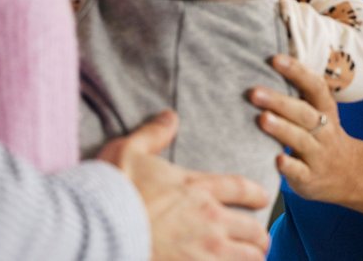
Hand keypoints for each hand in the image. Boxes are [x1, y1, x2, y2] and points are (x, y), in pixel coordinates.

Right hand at [97, 110, 269, 259]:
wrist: (100, 227)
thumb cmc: (114, 188)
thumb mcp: (130, 151)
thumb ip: (154, 134)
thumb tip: (170, 116)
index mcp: (197, 188)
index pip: (241, 188)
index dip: (257, 193)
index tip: (263, 197)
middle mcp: (209, 219)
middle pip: (253, 229)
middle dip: (259, 236)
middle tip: (258, 240)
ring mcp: (205, 251)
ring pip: (249, 258)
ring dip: (252, 259)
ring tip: (252, 260)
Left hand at [250, 54, 357, 205]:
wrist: (350, 175)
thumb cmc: (323, 136)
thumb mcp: (319, 113)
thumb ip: (299, 95)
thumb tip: (268, 62)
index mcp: (325, 110)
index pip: (315, 87)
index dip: (297, 71)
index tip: (275, 59)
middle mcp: (324, 131)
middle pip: (304, 113)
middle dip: (279, 101)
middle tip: (254, 92)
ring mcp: (318, 155)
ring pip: (301, 140)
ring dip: (282, 129)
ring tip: (262, 119)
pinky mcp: (311, 178)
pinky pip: (300, 172)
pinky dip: (289, 166)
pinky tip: (276, 160)